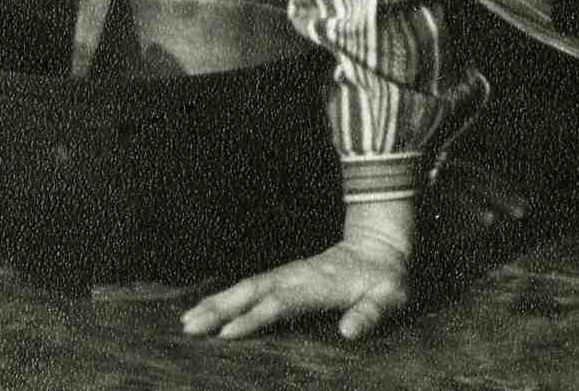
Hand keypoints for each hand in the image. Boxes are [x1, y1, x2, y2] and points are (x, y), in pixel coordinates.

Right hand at [179, 232, 411, 343]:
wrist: (379, 244)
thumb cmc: (387, 278)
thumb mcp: (391, 297)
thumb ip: (371, 314)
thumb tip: (348, 333)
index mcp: (318, 285)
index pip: (280, 303)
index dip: (254, 318)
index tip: (227, 333)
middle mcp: (297, 276)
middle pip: (252, 292)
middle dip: (220, 309)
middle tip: (189, 327)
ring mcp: (288, 274)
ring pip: (246, 287)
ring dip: (216, 302)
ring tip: (188, 319)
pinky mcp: (285, 276)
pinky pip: (251, 286)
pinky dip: (227, 297)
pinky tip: (209, 308)